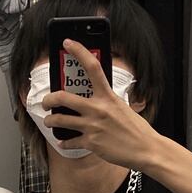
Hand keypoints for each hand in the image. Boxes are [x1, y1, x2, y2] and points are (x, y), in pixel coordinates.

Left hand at [41, 38, 160, 171]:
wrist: (145, 149)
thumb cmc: (136, 129)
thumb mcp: (122, 107)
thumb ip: (106, 101)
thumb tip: (93, 98)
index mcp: (108, 96)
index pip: (92, 67)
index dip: (78, 51)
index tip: (67, 43)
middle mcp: (98, 109)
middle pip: (63, 97)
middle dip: (49, 99)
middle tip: (46, 101)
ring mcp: (92, 126)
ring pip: (60, 120)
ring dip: (49, 121)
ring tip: (48, 121)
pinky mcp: (91, 143)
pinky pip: (69, 141)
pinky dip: (64, 142)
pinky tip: (63, 142)